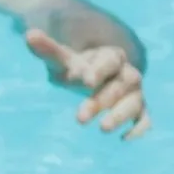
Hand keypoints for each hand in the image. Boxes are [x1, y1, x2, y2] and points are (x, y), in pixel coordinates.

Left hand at [25, 29, 150, 139]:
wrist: (90, 77)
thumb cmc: (76, 67)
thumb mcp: (61, 59)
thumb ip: (49, 49)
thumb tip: (29, 35)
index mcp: (111, 56)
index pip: (111, 61)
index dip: (100, 70)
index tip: (86, 81)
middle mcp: (127, 74)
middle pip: (121, 85)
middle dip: (101, 101)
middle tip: (79, 118)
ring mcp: (134, 93)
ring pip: (136, 102)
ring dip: (120, 115)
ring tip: (102, 129)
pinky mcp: (137, 110)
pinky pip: (145, 118)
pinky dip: (139, 128)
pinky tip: (123, 138)